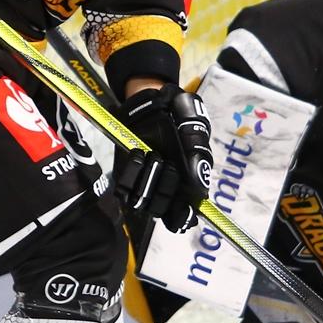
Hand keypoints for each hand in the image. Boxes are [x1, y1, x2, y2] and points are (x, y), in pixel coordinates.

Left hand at [112, 83, 212, 233]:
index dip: (183, 218)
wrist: (152, 104)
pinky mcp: (128, 178)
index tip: (182, 210)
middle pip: (163, 210)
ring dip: (147, 181)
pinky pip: (124, 191)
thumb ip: (197, 152)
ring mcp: (146, 185)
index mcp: (189, 184)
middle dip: (164, 187)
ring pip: (143, 203)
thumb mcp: (194, 125)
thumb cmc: (178, 116)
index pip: (185, 216)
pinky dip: (130, 174)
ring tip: (152, 155)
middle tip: (165, 160)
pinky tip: (138, 154)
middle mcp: (167, 189)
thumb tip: (198, 185)